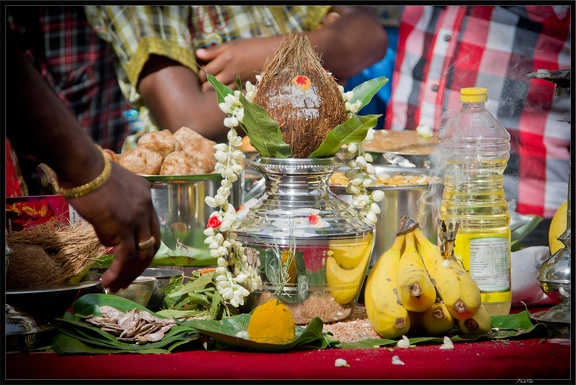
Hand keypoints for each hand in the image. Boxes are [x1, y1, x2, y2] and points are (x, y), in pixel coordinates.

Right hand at [67, 163, 159, 291]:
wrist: (82, 164)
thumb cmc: (86, 175)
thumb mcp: (107, 193)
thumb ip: (112, 215)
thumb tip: (108, 240)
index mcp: (145, 196)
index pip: (151, 228)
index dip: (143, 247)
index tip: (133, 260)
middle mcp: (146, 207)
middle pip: (152, 244)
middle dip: (140, 265)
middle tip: (126, 279)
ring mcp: (137, 217)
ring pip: (141, 253)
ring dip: (129, 273)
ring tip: (115, 285)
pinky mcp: (123, 226)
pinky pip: (126, 256)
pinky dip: (119, 271)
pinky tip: (107, 281)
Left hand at [195, 36, 280, 91]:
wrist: (270, 55)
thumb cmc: (250, 46)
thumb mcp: (231, 44)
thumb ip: (213, 51)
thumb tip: (197, 53)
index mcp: (225, 60)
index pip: (205, 73)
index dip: (200, 74)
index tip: (201, 71)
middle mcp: (229, 73)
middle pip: (209, 86)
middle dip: (204, 85)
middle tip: (205, 81)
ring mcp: (237, 82)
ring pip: (218, 92)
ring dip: (213, 90)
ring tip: (213, 85)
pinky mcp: (243, 88)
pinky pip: (229, 94)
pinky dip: (224, 93)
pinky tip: (225, 89)